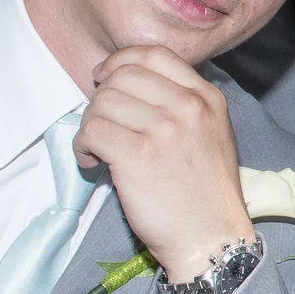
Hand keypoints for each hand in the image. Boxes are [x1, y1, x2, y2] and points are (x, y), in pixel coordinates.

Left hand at [75, 46, 255, 283]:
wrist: (211, 239)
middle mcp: (189, 107)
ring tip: (97, 151)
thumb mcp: (210, 134)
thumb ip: (180, 105)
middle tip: (100, 126)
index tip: (104, 80)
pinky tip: (94, 163)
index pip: (154, 55)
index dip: (120, 62)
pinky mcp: (139, 156)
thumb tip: (125, 86)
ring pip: (102, 103)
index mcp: (208, 98)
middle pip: (122, 76)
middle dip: (100, 99)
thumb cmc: (204, 194)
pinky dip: (82, 147)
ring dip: (89, 126)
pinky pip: (91, 131)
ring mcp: (165, 129)